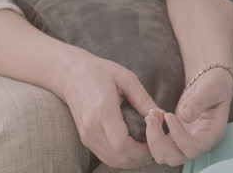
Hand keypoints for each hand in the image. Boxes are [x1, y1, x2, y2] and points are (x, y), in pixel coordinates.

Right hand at [60, 53, 158, 169]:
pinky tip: (133, 147)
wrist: (70, 74)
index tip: (155, 139)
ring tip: (146, 147)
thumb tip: (162, 116)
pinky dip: (122, 158)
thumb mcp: (126, 79)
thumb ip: (144, 99)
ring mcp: (87, 136)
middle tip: (155, 146)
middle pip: (118, 157)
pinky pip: (106, 157)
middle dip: (140, 157)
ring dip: (131, 160)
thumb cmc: (100, 71)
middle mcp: (92, 128)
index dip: (142, 148)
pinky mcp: (85, 139)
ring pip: (112, 161)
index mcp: (103, 111)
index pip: (122, 144)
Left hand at [144, 67, 232, 165]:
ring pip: (163, 155)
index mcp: (211, 135)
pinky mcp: (174, 137)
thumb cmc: (215, 86)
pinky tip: (152, 115)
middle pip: (175, 158)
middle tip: (152, 117)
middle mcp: (198, 143)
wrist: (210, 85)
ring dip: (152, 138)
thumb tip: (184, 117)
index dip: (178, 135)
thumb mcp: (211, 89)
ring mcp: (184, 142)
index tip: (169, 115)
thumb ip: (198, 102)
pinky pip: (159, 145)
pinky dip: (151, 133)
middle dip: (159, 141)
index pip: (193, 148)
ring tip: (151, 115)